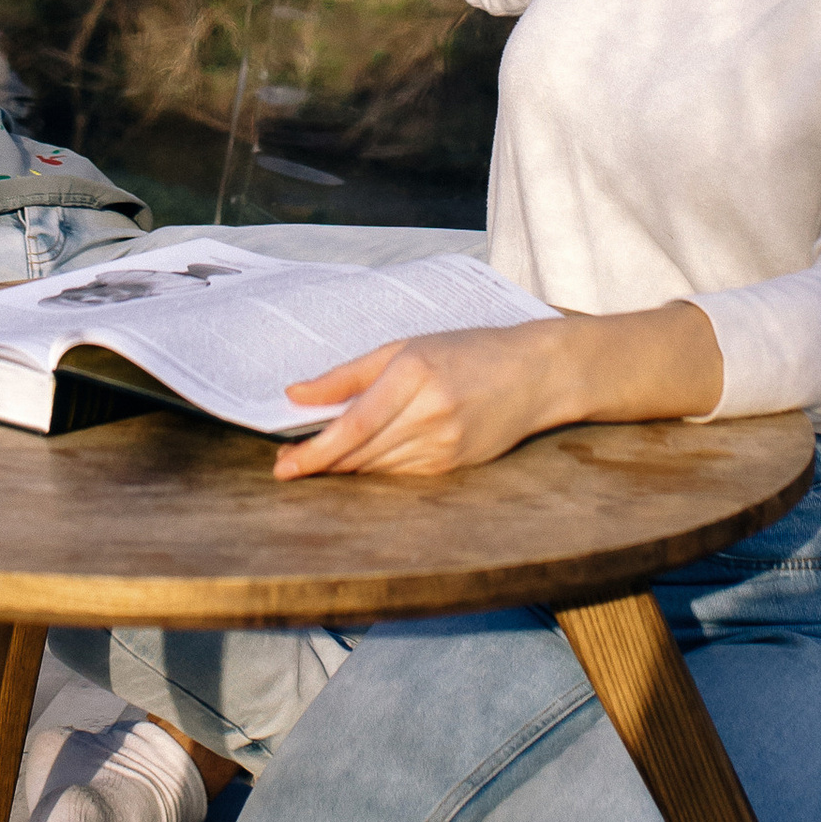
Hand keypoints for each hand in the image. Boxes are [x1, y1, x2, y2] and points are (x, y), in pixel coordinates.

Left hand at [271, 297, 724, 479]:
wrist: (537, 374)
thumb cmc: (469, 351)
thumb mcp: (405, 347)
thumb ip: (348, 375)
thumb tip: (295, 395)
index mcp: (414, 374)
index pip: (353, 427)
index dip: (314, 452)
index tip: (283, 465)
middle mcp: (430, 413)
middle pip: (360, 453)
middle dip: (321, 463)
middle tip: (286, 464)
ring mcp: (445, 445)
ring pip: (378, 469)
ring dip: (346, 468)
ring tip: (319, 459)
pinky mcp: (454, 466)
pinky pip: (401, 475)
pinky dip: (377, 469)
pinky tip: (363, 459)